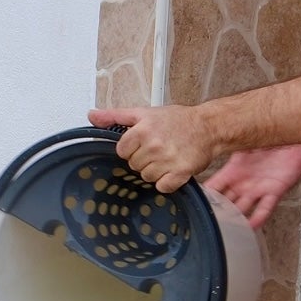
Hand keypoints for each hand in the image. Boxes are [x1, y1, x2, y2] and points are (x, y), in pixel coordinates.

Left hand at [88, 104, 219, 191]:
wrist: (208, 127)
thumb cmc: (177, 120)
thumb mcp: (144, 112)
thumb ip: (115, 115)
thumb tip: (91, 115)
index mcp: (142, 130)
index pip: (122, 151)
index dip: (131, 149)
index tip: (142, 143)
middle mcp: (154, 145)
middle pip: (134, 166)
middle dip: (143, 159)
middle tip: (158, 148)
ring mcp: (168, 160)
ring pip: (146, 177)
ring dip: (155, 171)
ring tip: (166, 157)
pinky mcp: (181, 173)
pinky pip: (162, 187)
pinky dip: (167, 182)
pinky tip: (173, 169)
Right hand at [206, 144, 300, 227]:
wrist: (295, 140)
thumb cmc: (271, 138)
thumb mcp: (244, 143)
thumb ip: (228, 146)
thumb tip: (209, 141)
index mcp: (233, 170)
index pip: (214, 186)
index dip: (204, 195)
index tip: (194, 203)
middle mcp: (244, 182)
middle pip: (226, 202)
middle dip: (217, 212)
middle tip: (208, 221)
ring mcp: (258, 189)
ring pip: (242, 208)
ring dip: (235, 218)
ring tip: (225, 229)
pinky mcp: (274, 191)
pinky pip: (264, 208)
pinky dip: (258, 219)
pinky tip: (250, 227)